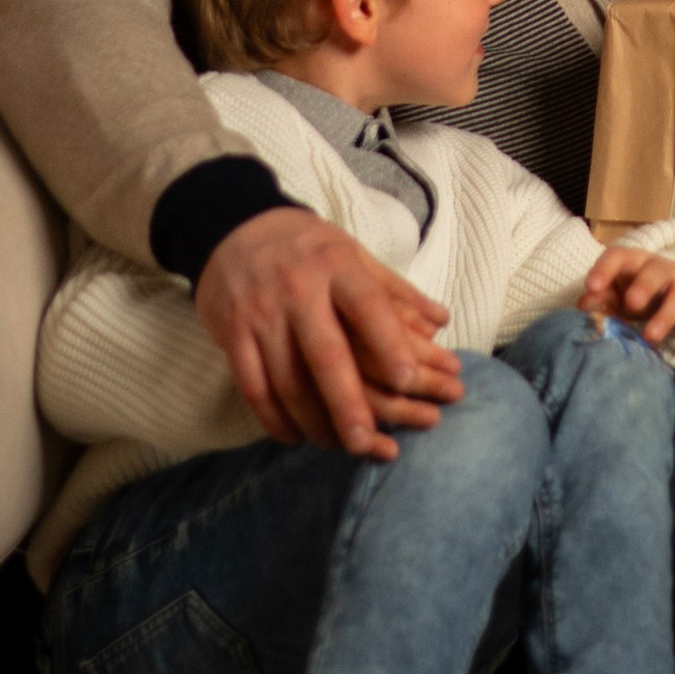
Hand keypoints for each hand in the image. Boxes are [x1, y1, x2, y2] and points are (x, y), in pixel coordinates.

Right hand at [196, 211, 461, 462]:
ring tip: (337, 445)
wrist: (232, 228)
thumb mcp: (353, 253)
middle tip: (367, 442)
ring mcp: (261, 315)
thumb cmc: (306, 246)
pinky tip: (294, 436)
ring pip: (287, 380)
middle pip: (325, 354)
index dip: (389, 344)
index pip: (368, 306)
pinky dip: (274, 419)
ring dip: (313, 421)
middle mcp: (298, 291)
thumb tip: (443, 323)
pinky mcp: (232, 336)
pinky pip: (254, 387)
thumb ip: (397, 291)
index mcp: (337, 266)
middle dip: (347, 403)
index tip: (409, 381)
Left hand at [582, 245, 674, 354]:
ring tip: (651, 337)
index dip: (604, 270)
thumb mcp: (618, 292)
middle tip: (632, 304)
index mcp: (634, 262)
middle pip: (655, 272)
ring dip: (666, 316)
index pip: (619, 257)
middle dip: (644, 286)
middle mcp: (662, 270)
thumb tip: (582, 305)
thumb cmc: (638, 291)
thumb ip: (601, 298)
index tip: (591, 287)